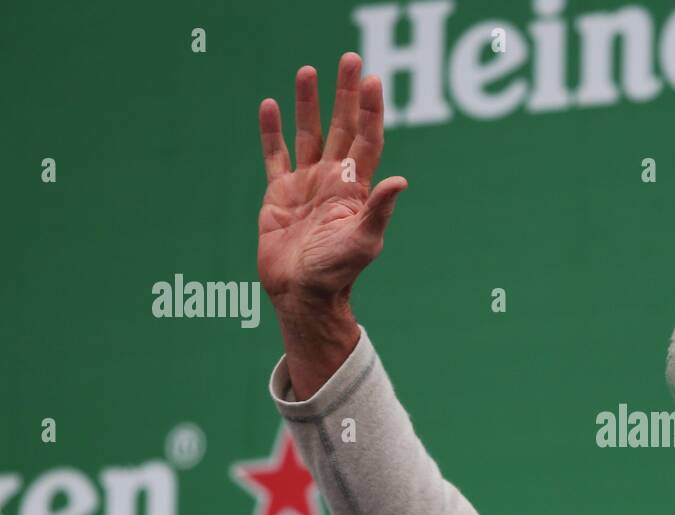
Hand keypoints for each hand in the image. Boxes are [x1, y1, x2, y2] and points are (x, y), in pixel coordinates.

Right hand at [257, 53, 405, 395]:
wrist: (302, 294)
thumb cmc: (337, 273)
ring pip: (308, 134)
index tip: (372, 80)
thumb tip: (402, 179)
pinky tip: (271, 105)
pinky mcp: (278, 195)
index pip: (367, 140)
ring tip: (308, 70)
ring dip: (309, 103)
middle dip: (346, 94)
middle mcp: (333, 181)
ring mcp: (306, 185)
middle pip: (342, 127)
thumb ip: (379, 209)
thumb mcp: (363, 241)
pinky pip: (275, 156)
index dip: (371, 110)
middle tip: (350, 59)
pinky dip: (272, 131)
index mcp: (356, 188)